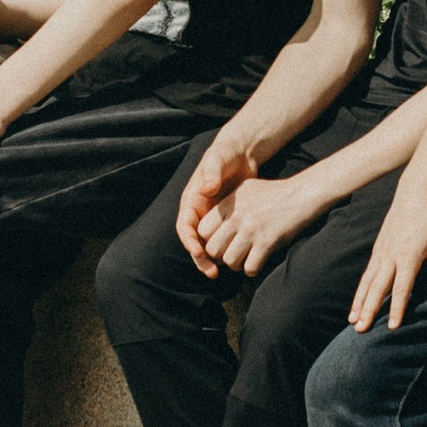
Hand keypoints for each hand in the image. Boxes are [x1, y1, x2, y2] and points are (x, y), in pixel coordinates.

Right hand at [176, 130, 256, 264]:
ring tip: (218, 274)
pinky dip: (224, 251)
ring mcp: (212, 217)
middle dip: (200, 258)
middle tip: (211, 272)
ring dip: (210, 259)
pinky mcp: (225, 220)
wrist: (241, 152)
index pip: (184, 225)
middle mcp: (198, 212)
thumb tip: (206, 189)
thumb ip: (212, 173)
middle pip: (194, 240)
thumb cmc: (226, 154)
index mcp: (191, 199)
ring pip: (207, 244)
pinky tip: (234, 261)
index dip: (189, 241)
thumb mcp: (218, 160)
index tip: (198, 252)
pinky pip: (221, 240)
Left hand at [198, 172, 314, 281]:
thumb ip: (226, 204)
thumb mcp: (245, 189)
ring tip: (246, 258)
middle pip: (212, 249)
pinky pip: (249, 267)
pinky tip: (258, 261)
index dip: (209, 240)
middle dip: (221, 256)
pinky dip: (252, 269)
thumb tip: (208, 222)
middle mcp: (236, 216)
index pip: (202, 230)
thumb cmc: (273, 192)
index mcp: (228, 203)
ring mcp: (251, 229)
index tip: (220, 242)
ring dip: (237, 264)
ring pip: (229, 261)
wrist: (302, 193)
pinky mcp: (267, 241)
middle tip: (233, 253)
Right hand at [351, 180, 426, 330]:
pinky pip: (367, 273)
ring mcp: (381, 251)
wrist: (415, 193)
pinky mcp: (378, 248)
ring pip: (367, 282)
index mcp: (408, 256)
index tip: (392, 326)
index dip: (396, 308)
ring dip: (359, 302)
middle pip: (377, 288)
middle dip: (368, 310)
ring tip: (352, 321)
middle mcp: (390, 255)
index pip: (401, 288)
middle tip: (360, 330)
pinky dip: (360, 289)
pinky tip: (356, 302)